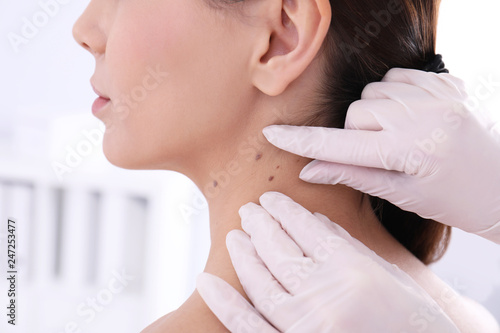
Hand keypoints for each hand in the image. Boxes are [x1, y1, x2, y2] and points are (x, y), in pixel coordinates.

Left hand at [197, 192, 458, 332]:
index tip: (271, 198)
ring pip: (262, 281)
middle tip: (248, 210)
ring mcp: (308, 324)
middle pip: (280, 250)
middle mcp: (328, 294)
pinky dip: (226, 303)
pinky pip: (250, 325)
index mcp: (355, 269)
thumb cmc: (414, 320)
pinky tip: (208, 280)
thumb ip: (349, 247)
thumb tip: (314, 219)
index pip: (307, 228)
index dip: (285, 210)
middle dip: (260, 225)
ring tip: (235, 233)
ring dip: (244, 254)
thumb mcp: (390, 277)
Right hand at [262, 68, 499, 242]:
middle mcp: (425, 115)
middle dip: (358, 134)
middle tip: (384, 154)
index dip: (304, 142)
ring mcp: (438, 94)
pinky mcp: (446, 81)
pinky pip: (396, 77)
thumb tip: (308, 169)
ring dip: (375, 114)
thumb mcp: (401, 194)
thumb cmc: (454, 200)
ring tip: (400, 135)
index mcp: (412, 149)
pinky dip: (394, 95)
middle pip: (356, 112)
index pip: (342, 145)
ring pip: (372, 93)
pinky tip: (412, 116)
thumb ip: (353, 175)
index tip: (273, 134)